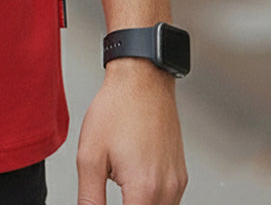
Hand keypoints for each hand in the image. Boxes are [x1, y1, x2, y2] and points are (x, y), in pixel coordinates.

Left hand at [75, 61, 187, 203]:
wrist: (142, 79)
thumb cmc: (118, 108)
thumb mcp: (90, 156)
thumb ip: (89, 198)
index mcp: (144, 188)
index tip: (100, 204)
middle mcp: (167, 190)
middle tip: (107, 190)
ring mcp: (177, 183)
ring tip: (119, 182)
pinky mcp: (180, 175)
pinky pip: (168, 202)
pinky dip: (150, 200)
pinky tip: (132, 182)